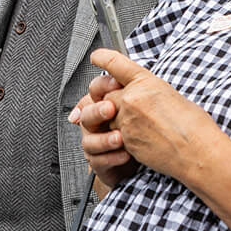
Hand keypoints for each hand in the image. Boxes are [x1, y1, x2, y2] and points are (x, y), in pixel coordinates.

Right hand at [71, 68, 138, 189]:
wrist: (144, 158)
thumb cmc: (142, 128)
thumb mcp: (140, 102)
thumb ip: (133, 83)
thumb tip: (131, 67)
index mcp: (104, 103)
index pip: (95, 90)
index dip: (103, 85)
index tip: (117, 83)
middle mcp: (95, 123)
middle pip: (86, 113)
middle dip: (97, 110)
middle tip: (111, 109)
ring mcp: (95, 143)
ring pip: (89, 140)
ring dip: (104, 139)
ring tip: (120, 138)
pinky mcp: (100, 163)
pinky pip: (99, 161)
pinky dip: (112, 157)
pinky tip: (126, 154)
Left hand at [84, 48, 219, 183]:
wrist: (196, 151)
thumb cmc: (193, 125)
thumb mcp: (171, 95)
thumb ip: (149, 92)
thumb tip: (144, 95)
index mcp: (146, 82)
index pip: (115, 64)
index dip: (102, 58)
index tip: (96, 56)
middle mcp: (132, 99)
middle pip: (107, 96)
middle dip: (113, 102)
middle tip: (131, 110)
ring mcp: (126, 121)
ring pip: (109, 118)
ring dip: (119, 121)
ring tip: (144, 127)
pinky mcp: (125, 141)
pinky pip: (116, 135)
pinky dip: (125, 137)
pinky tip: (145, 139)